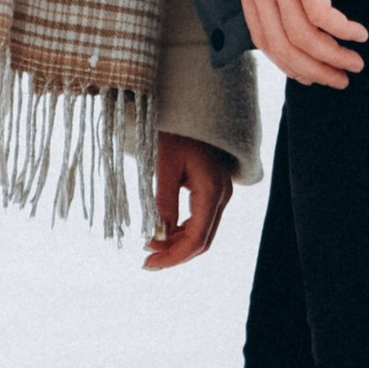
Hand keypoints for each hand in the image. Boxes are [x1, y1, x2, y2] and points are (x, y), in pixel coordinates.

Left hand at [145, 132, 235, 268]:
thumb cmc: (176, 129)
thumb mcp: (164, 163)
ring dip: (177, 243)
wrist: (193, 104)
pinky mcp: (214, 188)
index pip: (197, 239)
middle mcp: (222, 195)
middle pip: (202, 240)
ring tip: (150, 246)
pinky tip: (163, 231)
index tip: (148, 263)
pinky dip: (182, 230)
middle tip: (146, 261)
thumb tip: (158, 236)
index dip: (174, 257)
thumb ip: (163, 201)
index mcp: (211, 191)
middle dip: (175, 254)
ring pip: (203, 231)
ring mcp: (220, 192)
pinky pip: (201, 218)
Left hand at [234, 0, 366, 87]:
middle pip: (284, 45)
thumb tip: (297, 35)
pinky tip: (358, 34)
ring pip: (303, 35)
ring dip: (332, 56)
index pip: (264, 41)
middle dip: (314, 70)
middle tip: (340, 81)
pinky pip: (322, 15)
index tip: (312, 78)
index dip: (289, 65)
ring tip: (354, 64)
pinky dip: (342, 31)